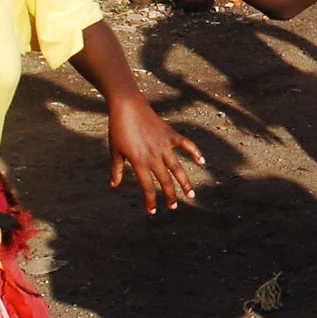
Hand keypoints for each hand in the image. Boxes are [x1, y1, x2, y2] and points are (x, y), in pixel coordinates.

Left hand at [106, 91, 206, 213]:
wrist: (127, 105)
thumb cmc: (118, 128)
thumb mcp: (115, 150)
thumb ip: (116, 169)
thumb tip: (114, 185)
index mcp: (139, 161)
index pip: (147, 187)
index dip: (150, 201)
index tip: (152, 211)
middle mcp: (153, 156)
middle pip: (164, 181)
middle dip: (170, 196)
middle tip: (174, 207)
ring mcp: (164, 145)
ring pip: (177, 168)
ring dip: (185, 182)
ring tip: (191, 194)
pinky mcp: (170, 134)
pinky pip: (186, 144)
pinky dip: (195, 152)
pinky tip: (202, 161)